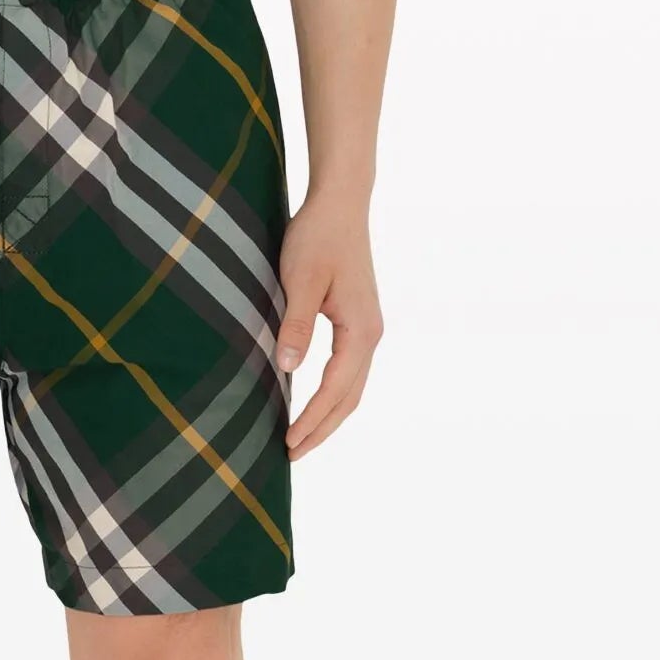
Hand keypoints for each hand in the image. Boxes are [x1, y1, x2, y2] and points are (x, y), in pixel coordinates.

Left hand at [276, 193, 382, 460]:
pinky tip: (312, 401)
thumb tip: (288, 368)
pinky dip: (332, 394)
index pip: (335, 390)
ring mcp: (368, 329)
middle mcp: (371, 335)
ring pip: (352, 388)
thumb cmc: (318, 237)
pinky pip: (349, 371)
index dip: (312, 419)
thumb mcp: (301, 279)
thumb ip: (297, 324)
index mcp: (361, 330)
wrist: (340, 204)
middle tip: (291, 454)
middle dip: (322, 429)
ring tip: (301, 438)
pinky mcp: (359, 321)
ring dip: (328, 416)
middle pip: (350, 398)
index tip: (288, 443)